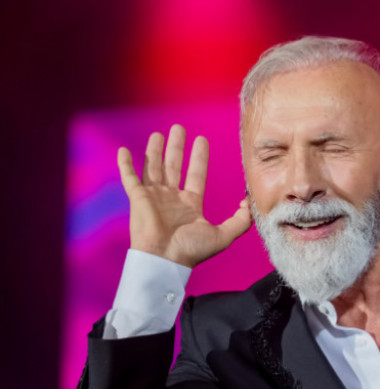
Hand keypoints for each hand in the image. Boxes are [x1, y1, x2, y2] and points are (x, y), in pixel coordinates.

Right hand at [117, 124, 252, 266]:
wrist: (165, 259)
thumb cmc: (191, 250)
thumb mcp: (224, 235)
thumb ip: (240, 220)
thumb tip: (249, 202)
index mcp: (190, 205)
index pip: (196, 175)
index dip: (198, 158)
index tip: (201, 140)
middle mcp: (171, 199)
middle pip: (173, 167)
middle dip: (177, 147)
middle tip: (179, 128)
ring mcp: (153, 198)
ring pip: (153, 168)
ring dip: (154, 151)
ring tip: (158, 134)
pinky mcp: (137, 199)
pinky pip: (129, 178)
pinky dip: (125, 165)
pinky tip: (123, 151)